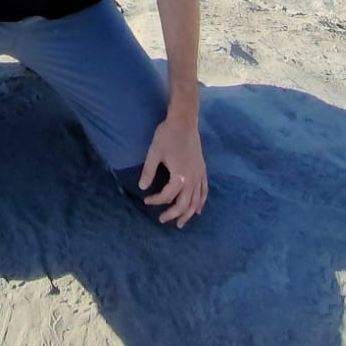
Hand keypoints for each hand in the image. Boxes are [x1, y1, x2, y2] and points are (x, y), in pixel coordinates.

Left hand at [138, 114, 207, 228]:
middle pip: (184, 204)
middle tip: (162, 220)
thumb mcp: (154, 152)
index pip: (167, 196)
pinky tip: (197, 210)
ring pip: (196, 202)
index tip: (146, 200)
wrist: (184, 121)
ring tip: (180, 223)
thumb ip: (149, 171)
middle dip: (173, 214)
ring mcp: (200, 175)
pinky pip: (204, 191)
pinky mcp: (203, 170)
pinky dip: (201, 203)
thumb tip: (142, 187)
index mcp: (180, 176)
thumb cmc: (167, 135)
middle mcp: (192, 179)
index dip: (156, 201)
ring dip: (188, 214)